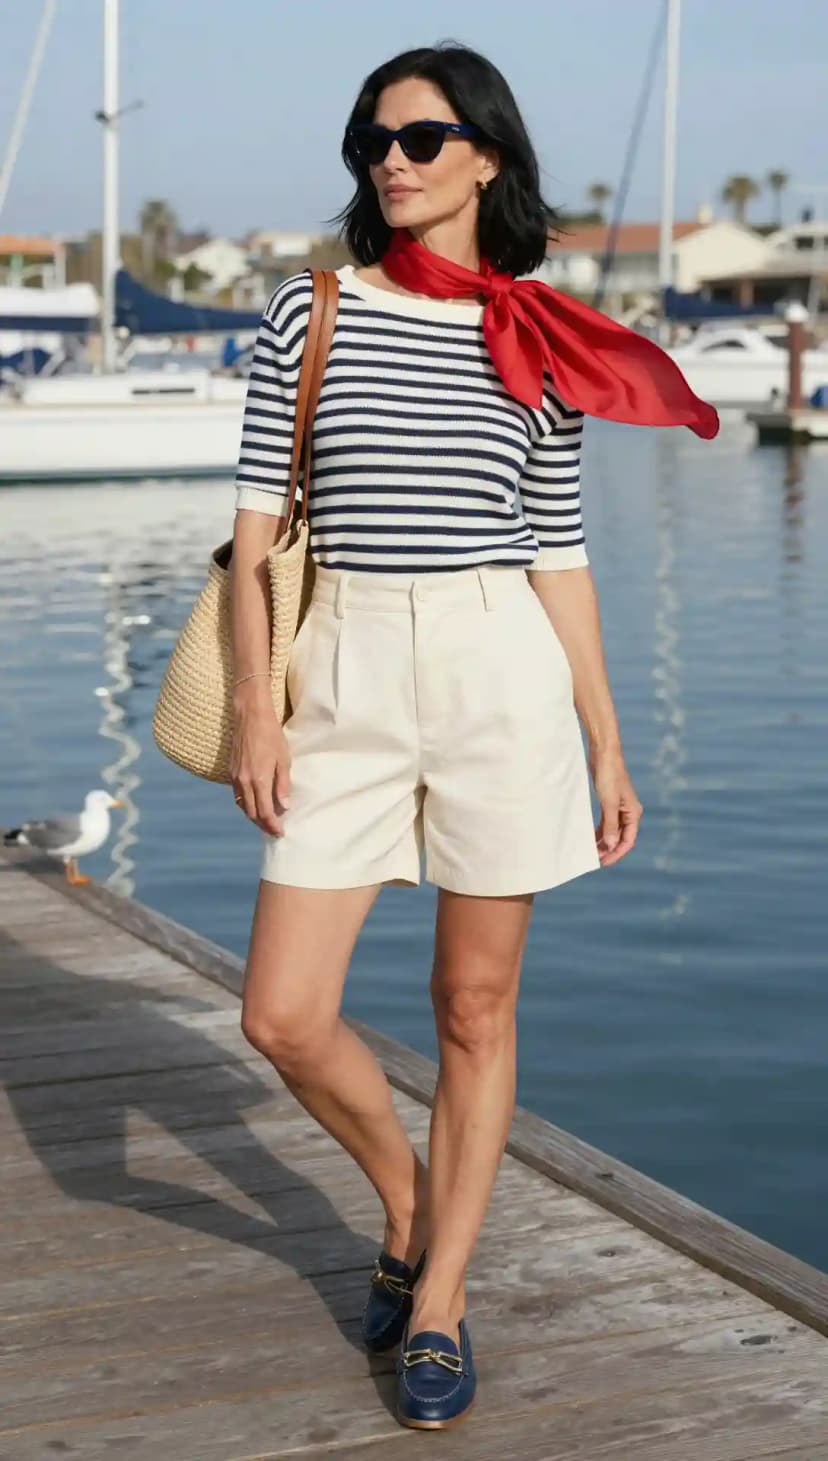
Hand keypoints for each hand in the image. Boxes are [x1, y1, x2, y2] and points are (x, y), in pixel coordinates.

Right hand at [229, 687, 291, 835]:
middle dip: (263, 825)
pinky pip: (237, 795)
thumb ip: (283, 784)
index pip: (265, 812)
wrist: (250, 716)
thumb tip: (285, 806)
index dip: (273, 825)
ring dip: (254, 817)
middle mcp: (244, 782)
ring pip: (243, 806)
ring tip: (266, 821)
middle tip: (274, 830)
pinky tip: (255, 804)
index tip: (281, 832)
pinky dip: (246, 804)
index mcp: (259, 780)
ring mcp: (235, 777)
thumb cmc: (271, 735)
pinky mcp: (231, 771)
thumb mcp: (284, 759)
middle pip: (252, 813)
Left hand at [588, 745, 642, 866]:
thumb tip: (610, 845)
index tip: (603, 862)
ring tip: (592, 852)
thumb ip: (609, 825)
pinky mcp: (610, 802)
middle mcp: (629, 812)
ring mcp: (619, 807)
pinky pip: (607, 822)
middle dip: (609, 849)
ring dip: (604, 842)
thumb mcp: (608, 802)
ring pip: (613, 831)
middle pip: (620, 837)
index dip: (616, 853)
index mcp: (633, 813)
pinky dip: (600, 831)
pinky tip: (591, 838)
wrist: (604, 753)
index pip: (627, 840)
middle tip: (595, 860)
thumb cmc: (609, 775)